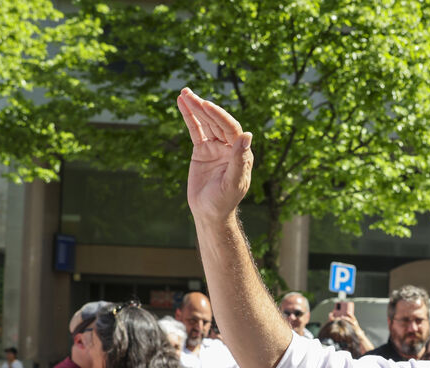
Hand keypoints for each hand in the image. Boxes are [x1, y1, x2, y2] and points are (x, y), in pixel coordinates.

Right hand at [177, 88, 252, 220]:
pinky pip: (195, 130)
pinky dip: (189, 117)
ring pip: (205, 123)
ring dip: (195, 107)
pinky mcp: (202, 150)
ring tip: (184, 93)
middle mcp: (229, 146)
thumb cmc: (224, 201)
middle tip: (190, 94)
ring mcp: (215, 146)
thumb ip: (239, 159)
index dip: (219, 116)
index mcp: (241, 152)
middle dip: (204, 108)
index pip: (231, 128)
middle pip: (216, 122)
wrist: (209, 213)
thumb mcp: (233, 182)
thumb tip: (248, 135)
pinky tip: (182, 102)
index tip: (206, 105)